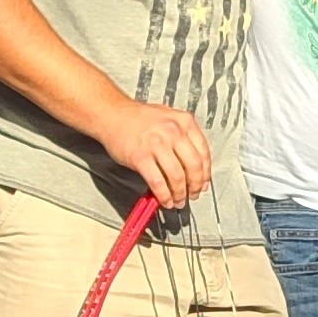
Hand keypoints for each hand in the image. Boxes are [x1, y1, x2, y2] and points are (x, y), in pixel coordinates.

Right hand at [98, 99, 214, 207]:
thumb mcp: (169, 119)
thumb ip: (184, 137)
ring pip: (177, 176)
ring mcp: (157, 144)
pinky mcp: (140, 157)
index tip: (203, 183)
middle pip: (194, 166)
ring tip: (178, 201)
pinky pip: (158, 182)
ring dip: (180, 194)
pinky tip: (165, 200)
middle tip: (193, 195)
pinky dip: (164, 195)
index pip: (204, 152)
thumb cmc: (139, 118)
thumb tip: (194, 167)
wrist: (112, 115)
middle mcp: (173, 132)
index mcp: (184, 121)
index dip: (205, 173)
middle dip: (195, 186)